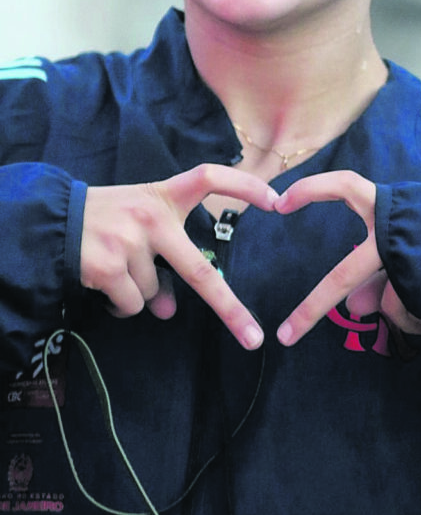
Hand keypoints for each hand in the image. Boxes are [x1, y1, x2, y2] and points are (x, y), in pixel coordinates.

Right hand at [81, 164, 276, 348]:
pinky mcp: (110, 267)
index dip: (244, 186)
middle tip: (252, 336)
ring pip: (155, 294)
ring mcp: (130, 241)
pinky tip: (104, 285)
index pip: (209, 177)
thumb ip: (163, 258)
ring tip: (115, 268)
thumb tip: (168, 309)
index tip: (276, 201)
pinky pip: (133, 305)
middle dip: (229, 308)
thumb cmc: (104, 221)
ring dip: (140, 294)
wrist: (51, 223)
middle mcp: (151, 215)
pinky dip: (122, 305)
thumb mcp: (139, 224)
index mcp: (163, 195)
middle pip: (199, 270)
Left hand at [274, 170, 420, 345]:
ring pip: (389, 302)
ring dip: (408, 310)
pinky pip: (411, 316)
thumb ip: (386, 273)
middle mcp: (400, 233)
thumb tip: (359, 307)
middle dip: (314, 308)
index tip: (280, 204)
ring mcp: (412, 265)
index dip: (312, 191)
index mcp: (398, 209)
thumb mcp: (418, 250)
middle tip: (286, 336)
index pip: (346, 188)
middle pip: (346, 277)